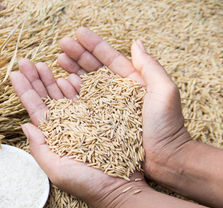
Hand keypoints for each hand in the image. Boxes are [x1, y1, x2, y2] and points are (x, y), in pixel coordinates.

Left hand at [10, 59, 146, 207]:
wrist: (122, 189)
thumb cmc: (88, 184)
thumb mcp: (58, 170)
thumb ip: (40, 149)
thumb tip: (25, 126)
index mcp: (54, 137)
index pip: (36, 109)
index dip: (24, 91)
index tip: (14, 74)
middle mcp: (67, 127)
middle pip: (48, 98)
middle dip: (35, 79)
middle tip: (24, 61)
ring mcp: (84, 121)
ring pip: (65, 95)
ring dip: (52, 78)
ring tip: (41, 63)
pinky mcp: (102, 117)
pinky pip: (87, 97)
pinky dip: (76, 84)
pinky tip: (66, 74)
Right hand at [57, 27, 191, 184]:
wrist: (165, 159)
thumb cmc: (167, 126)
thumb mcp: (164, 91)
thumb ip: (150, 66)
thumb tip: (136, 42)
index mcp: (132, 82)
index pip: (109, 59)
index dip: (93, 45)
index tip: (77, 33)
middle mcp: (116, 93)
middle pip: (92, 69)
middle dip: (76, 55)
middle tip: (61, 45)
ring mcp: (106, 109)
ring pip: (84, 85)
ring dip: (70, 71)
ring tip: (55, 61)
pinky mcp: (99, 124)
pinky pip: (81, 106)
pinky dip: (70, 94)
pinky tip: (60, 85)